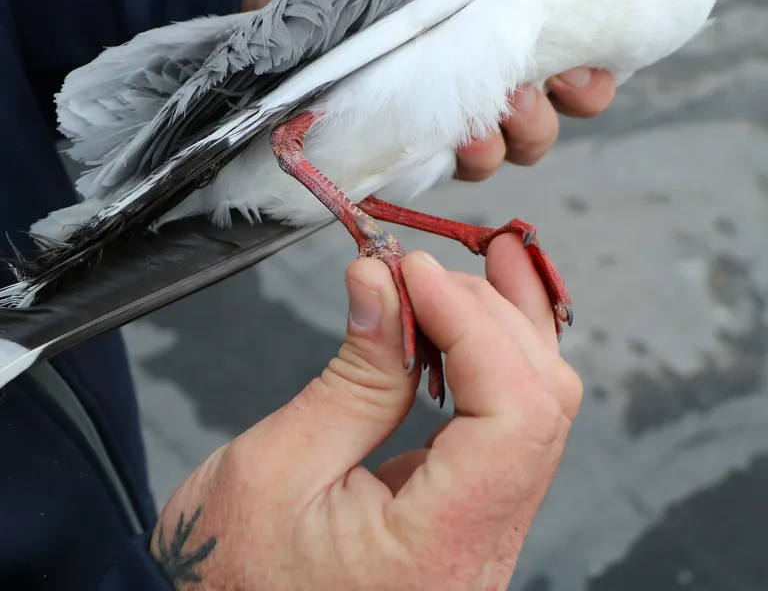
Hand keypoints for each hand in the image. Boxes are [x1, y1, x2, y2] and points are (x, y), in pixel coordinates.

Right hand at [151, 236, 581, 590]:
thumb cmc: (225, 578)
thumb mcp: (277, 468)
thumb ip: (352, 375)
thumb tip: (383, 281)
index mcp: (437, 551)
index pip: (512, 415)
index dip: (473, 323)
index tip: (416, 272)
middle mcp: (481, 550)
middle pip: (540, 404)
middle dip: (490, 313)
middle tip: (426, 264)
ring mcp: (483, 535)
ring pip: (536, 410)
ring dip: (504, 325)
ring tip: (477, 264)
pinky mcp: (468, 515)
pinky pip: (508, 425)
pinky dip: (492, 358)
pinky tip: (472, 316)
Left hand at [242, 0, 615, 181]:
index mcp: (508, 11)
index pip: (581, 47)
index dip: (596, 66)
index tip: (583, 64)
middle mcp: (490, 66)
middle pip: (558, 109)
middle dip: (558, 109)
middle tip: (530, 90)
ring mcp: (456, 108)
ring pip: (516, 145)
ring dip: (514, 139)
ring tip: (486, 120)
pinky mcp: (418, 138)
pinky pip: (461, 166)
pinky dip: (470, 159)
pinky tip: (455, 142)